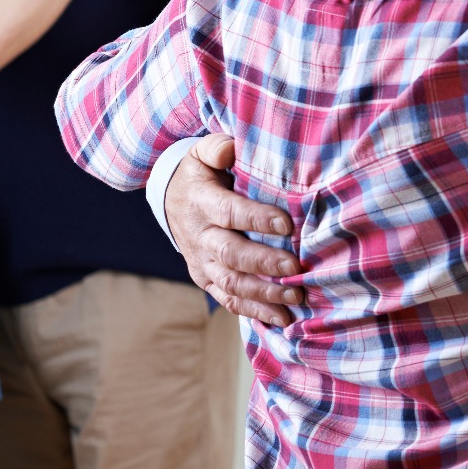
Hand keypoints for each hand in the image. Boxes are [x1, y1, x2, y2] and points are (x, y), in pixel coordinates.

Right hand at [166, 134, 305, 326]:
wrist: (171, 200)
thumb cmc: (201, 173)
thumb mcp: (202, 154)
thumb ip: (216, 148)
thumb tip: (230, 149)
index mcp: (201, 202)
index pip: (229, 212)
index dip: (256, 219)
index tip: (287, 224)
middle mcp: (199, 235)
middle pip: (231, 253)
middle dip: (264, 263)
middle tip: (295, 268)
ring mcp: (201, 261)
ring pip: (230, 283)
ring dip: (263, 293)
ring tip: (295, 298)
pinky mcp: (205, 279)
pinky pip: (227, 299)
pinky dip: (253, 311)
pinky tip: (280, 319)